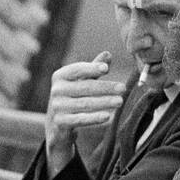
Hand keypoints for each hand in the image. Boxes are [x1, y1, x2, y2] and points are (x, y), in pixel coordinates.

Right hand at [45, 52, 124, 175]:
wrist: (57, 125)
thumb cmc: (72, 98)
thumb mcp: (81, 82)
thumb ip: (93, 69)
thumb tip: (108, 54)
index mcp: (60, 76)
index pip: (77, 70)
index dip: (92, 68)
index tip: (106, 68)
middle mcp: (57, 90)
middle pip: (84, 87)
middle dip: (105, 87)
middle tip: (123, 88)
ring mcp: (57, 107)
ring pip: (84, 104)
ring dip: (104, 102)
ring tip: (120, 101)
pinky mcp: (60, 123)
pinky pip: (80, 119)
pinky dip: (94, 118)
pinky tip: (108, 116)